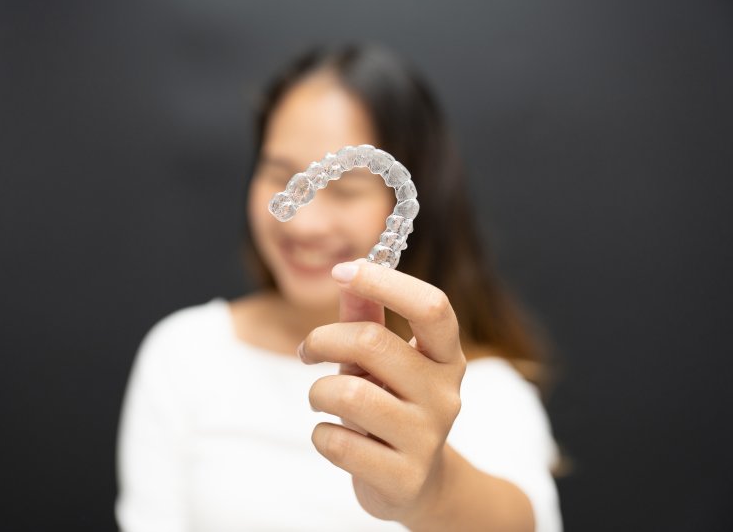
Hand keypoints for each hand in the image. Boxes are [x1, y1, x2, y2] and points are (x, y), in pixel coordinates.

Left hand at [298, 259, 466, 524]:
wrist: (418, 484)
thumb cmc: (392, 405)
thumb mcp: (382, 360)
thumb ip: (366, 317)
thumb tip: (347, 273)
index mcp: (446, 357)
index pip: (431, 307)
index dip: (384, 282)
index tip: (342, 270)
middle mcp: (445, 394)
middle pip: (373, 343)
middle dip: (323, 339)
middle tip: (308, 350)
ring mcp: (427, 438)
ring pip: (347, 394)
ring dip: (318, 392)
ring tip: (321, 398)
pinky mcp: (403, 478)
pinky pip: (337, 442)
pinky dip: (321, 434)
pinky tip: (332, 436)